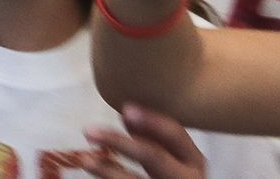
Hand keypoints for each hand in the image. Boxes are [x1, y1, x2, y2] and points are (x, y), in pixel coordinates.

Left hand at [80, 104, 205, 177]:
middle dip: (121, 143)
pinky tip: (93, 169)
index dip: (152, 121)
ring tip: (85, 159)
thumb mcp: (172, 156)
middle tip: (89, 130)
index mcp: (193, 159)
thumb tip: (124, 113)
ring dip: (107, 169)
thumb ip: (152, 137)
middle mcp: (188, 177)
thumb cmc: (175, 172)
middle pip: (154, 157)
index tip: (126, 108)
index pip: (175, 134)